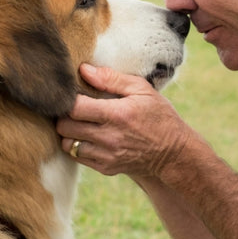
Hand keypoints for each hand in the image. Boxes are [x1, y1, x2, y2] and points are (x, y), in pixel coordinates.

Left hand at [57, 64, 192, 177]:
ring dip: (69, 132)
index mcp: (117, 114)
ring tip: (80, 123)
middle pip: (65, 126)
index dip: (68, 99)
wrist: (172, 153)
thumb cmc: (158, 116)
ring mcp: (106, 155)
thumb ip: (112, 78)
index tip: (73, 94)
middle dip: (65, 115)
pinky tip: (89, 137)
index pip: (74, 108)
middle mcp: (109, 137)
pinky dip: (78, 146)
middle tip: (74, 108)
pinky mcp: (105, 168)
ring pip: (68, 144)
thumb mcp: (142, 90)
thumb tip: (84, 70)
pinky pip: (77, 157)